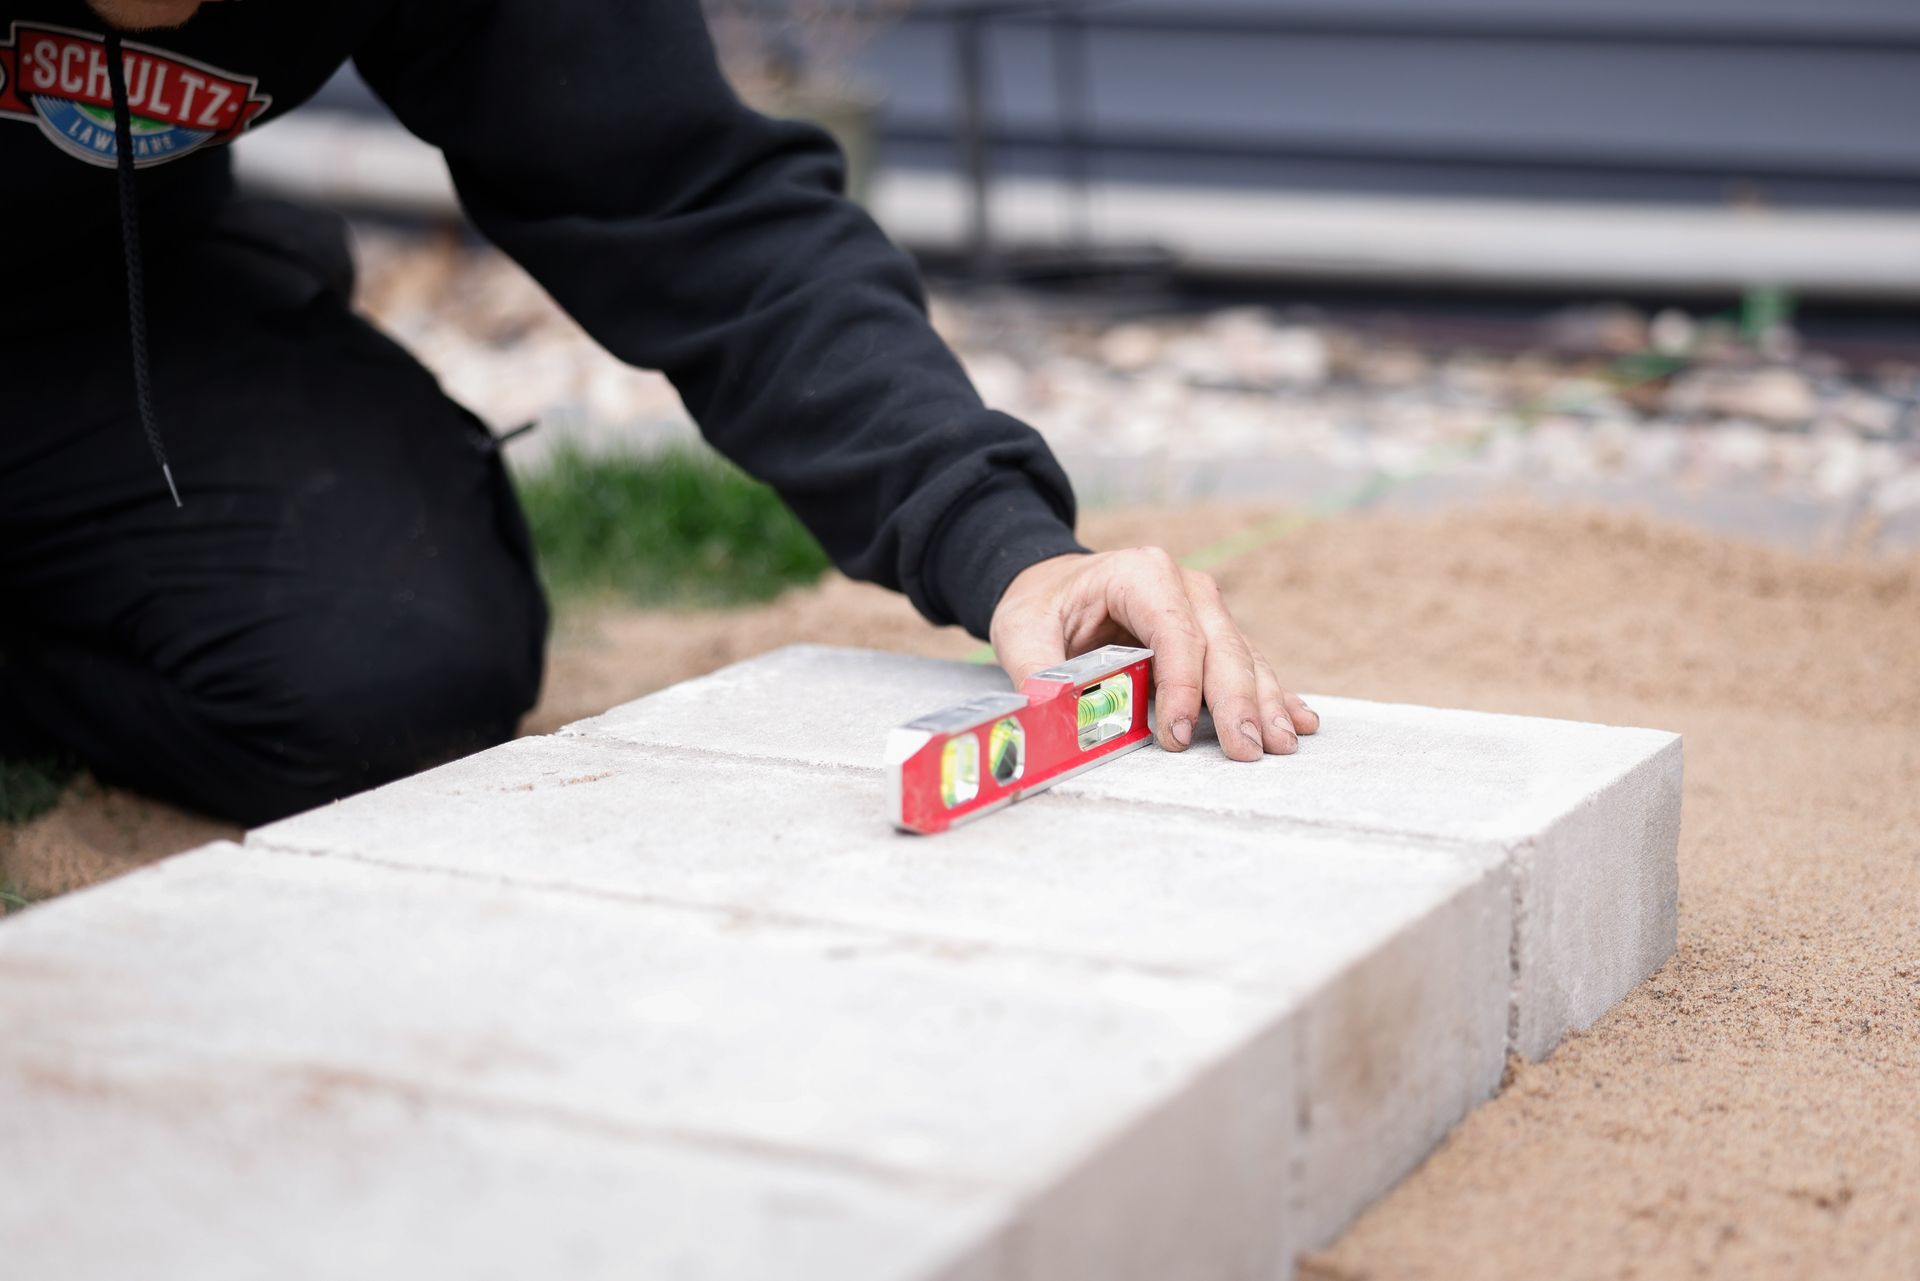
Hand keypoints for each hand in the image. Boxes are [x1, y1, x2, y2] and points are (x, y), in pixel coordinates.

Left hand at [989, 549, 1318, 760]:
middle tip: (1248, 750)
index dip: (1182, 686)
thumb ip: (1037, 673)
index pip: (1174, 633)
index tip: (1178, 736)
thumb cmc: (1042, 606)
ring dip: (1265, 703)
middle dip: (1238, 701)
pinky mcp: (1212, 636)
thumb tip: (1049, 717)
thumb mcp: (1021, 630)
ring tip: (1281, 745)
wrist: (1054, 587)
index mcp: (1141, 574)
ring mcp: (1205, 610)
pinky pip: (1248, 665)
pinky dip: (1273, 694)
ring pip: (1244, 658)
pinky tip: (1300, 720)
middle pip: (1221, 647)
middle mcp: (1185, 587)